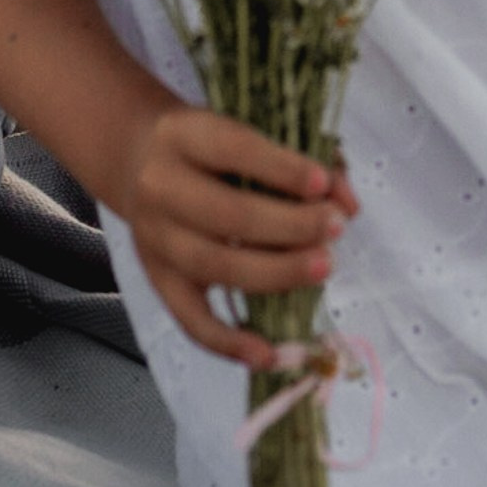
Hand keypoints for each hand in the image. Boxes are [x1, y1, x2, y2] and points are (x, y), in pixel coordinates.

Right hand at [111, 106, 358, 367]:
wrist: (138, 161)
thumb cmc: (212, 148)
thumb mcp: (247, 132)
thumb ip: (303, 160)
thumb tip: (347, 203)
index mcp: (184, 136)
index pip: (233, 149)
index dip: (281, 168)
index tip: (322, 183)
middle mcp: (160, 186)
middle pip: (227, 214)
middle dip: (290, 226)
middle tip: (336, 229)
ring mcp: (156, 239)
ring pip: (216, 266)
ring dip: (277, 273)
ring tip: (324, 266)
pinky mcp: (159, 280)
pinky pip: (191, 320)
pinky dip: (229, 343)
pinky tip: (270, 354)